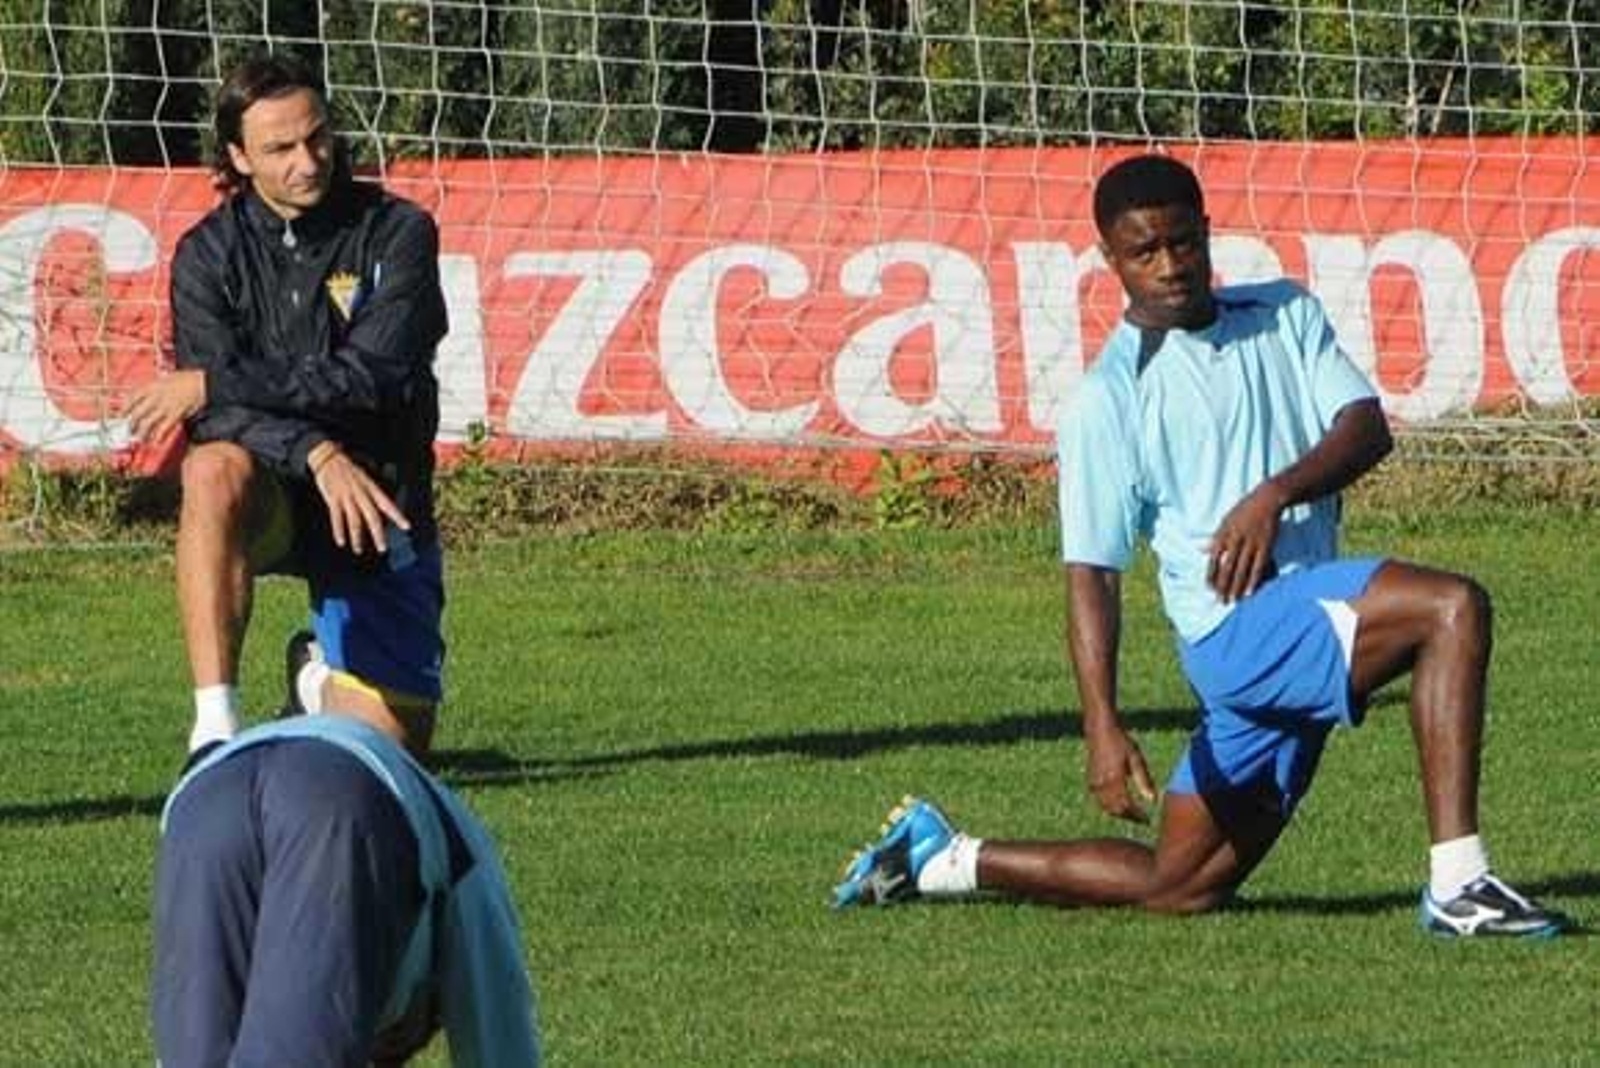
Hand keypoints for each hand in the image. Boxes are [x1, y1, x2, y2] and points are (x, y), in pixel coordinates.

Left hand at [125, 369, 205, 441]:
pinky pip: (164, 427)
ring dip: (142, 432)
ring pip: (148, 422)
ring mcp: (165, 406)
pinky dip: (159, 436)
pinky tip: (156, 441)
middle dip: (130, 424)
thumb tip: (142, 397)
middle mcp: (155, 397)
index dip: (124, 408)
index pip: (132, 398)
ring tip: (139, 439)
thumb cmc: (185, 379)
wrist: (201, 381)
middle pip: (137, 413)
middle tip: (128, 430)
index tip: (120, 415)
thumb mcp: (165, 379)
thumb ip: (153, 388)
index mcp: (152, 386)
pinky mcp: (176, 414)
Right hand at [309, 445, 409, 554]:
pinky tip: (341, 542)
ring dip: (357, 538)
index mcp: (371, 487)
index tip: (407, 527)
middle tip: (383, 548)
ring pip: (354, 520)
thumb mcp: (365, 477)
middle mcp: (361, 493)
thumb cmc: (348, 469)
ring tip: (359, 550)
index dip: (397, 516)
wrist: (328, 458)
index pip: (387, 504)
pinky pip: (336, 518)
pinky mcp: (333, 499)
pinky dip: (339, 530)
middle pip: (372, 516)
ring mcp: (347, 496)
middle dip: (378, 534)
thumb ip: (372, 493)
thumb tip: (379, 510)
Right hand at [1084, 720, 1156, 823]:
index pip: (1127, 806)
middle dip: (1129, 817)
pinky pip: (1100, 800)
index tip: (1147, 819)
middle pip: (1115, 810)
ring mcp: (1094, 783)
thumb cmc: (1120, 741)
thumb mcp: (1136, 759)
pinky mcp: (1090, 780)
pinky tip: (1119, 801)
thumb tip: (1152, 800)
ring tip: (1132, 812)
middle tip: (1141, 819)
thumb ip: (1144, 781)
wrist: (1100, 729)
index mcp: (1115, 779)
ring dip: (1119, 812)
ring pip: (1106, 807)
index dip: (1137, 815)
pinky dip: (1110, 805)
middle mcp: (1102, 784)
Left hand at [1206, 480, 1286, 602]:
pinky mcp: (1266, 545)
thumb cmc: (1244, 510)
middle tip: (1221, 601)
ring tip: (1233, 600)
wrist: (1267, 499)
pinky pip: (1259, 566)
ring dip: (1237, 587)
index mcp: (1223, 533)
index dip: (1210, 574)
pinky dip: (1254, 580)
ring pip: (1242, 569)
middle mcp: (1235, 539)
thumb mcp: (1225, 521)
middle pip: (1227, 567)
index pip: (1213, 558)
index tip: (1208, 588)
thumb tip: (1200, 549)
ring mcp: (1251, 543)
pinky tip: (1250, 592)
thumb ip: (1215, 538)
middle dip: (1223, 586)